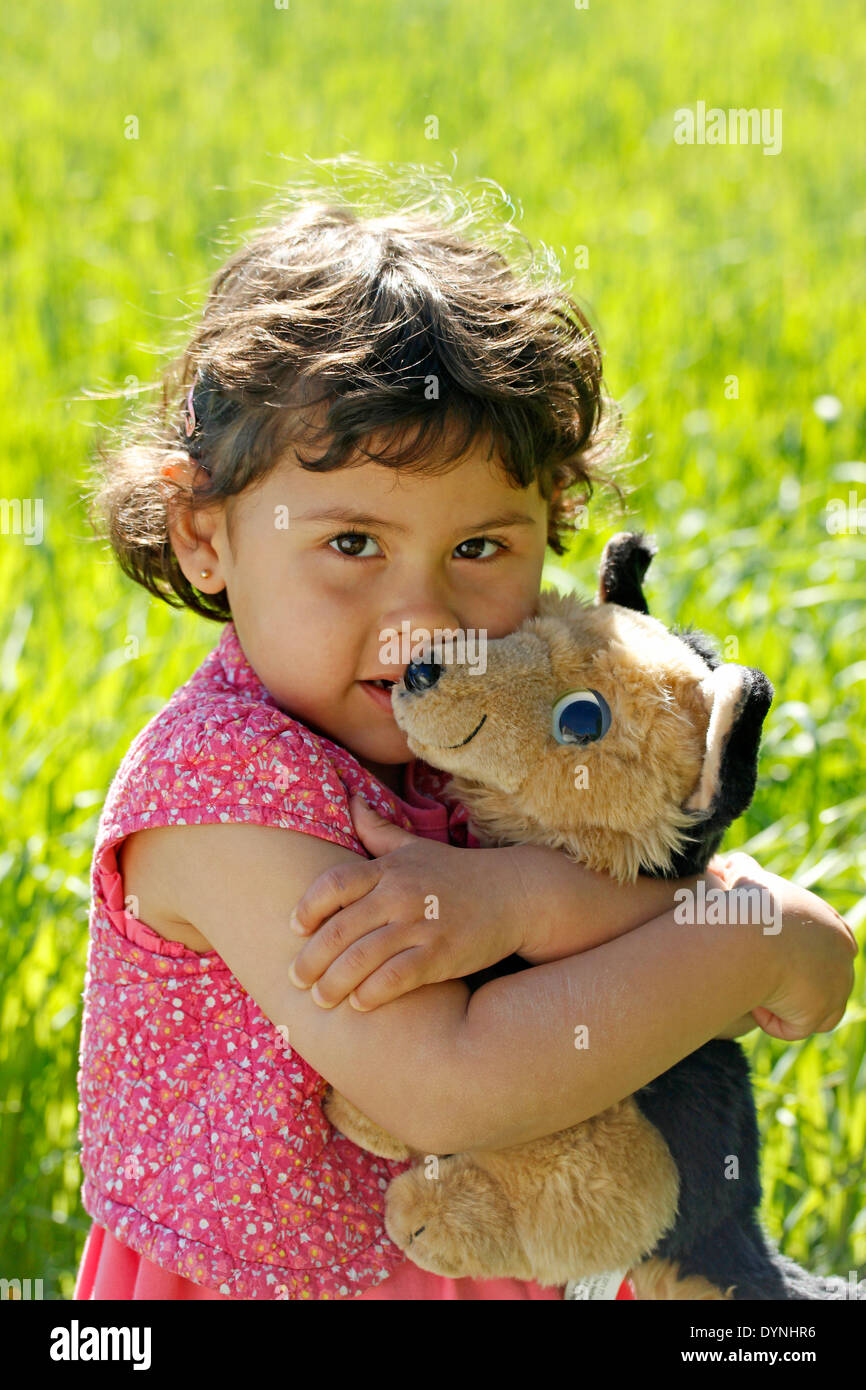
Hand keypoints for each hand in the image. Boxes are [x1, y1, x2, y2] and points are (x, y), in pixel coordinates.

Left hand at [287, 795, 524, 1010]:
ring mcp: (421, 925)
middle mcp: (400, 895)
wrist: (516, 893)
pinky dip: (371, 994)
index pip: (333, 885)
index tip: (294, 929)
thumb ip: (378, 829)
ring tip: (320, 999)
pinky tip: (359, 1004)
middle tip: (295, 978)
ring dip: (333, 984)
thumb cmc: (457, 873)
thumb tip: (350, 800)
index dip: (307, 908)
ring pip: (361, 959)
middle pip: (338, 929)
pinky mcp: (441, 955)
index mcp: (389, 870)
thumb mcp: (415, 847)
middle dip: (310, 960)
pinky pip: (395, 978)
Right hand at [715, 851, 857, 1040]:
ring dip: (782, 1003)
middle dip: (792, 984)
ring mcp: (838, 985)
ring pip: (813, 1008)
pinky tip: (755, 1003)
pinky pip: (795, 1026)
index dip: (794, 956)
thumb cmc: (747, 904)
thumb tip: (733, 862)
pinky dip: (774, 1019)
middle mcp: (844, 955)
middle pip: (823, 980)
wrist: (750, 935)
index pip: (824, 948)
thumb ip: (744, 871)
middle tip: (758, 977)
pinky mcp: (822, 1010)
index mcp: (832, 924)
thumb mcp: (746, 878)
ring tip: (753, 991)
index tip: (765, 955)